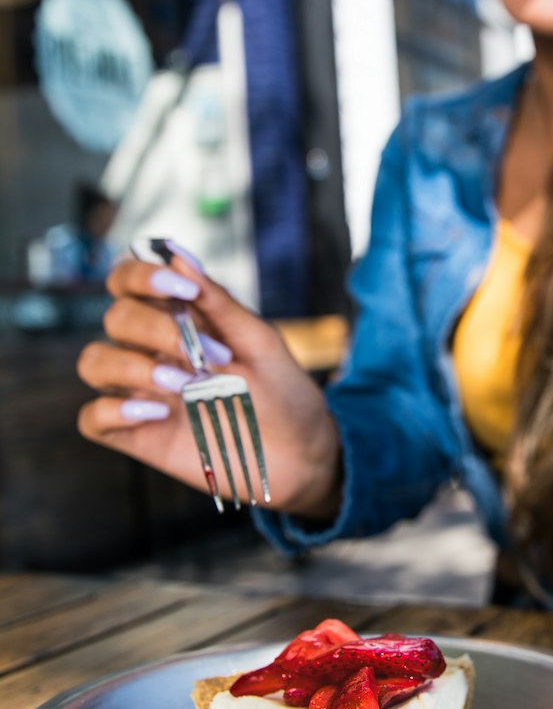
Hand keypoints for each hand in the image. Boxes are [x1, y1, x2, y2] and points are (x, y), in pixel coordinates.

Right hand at [77, 252, 340, 517]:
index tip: (183, 291)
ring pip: (94, 362)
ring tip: (182, 384)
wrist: (302, 453)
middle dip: (156, 329)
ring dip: (131, 365)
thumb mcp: (260, 342)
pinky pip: (93, 418)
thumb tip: (177, 256)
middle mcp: (153, 351)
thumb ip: (219, 303)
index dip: (141, 276)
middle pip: (116, 318)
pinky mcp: (139, 434)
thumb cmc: (284, 392)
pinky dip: (114, 410)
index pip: (129, 281)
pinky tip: (158, 413)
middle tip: (207, 355)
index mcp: (180, 320)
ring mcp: (143, 392)